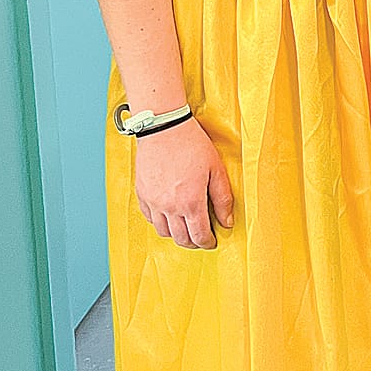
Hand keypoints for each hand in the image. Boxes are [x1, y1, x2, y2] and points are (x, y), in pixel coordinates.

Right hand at [134, 115, 234, 249]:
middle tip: (201, 238)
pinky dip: (159, 222)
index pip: (199, 236)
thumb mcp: (216, 170)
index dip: (208, 242)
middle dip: (193, 243)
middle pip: (181, 239)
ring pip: (163, 232)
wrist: (164, 128)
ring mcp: (153, 202)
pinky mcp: (142, 194)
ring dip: (176, 235)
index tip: (212, 241)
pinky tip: (169, 215)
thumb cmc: (192, 145)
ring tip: (185, 227)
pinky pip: (149, 218)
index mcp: (191, 202)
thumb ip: (223, 199)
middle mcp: (170, 207)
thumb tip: (227, 222)